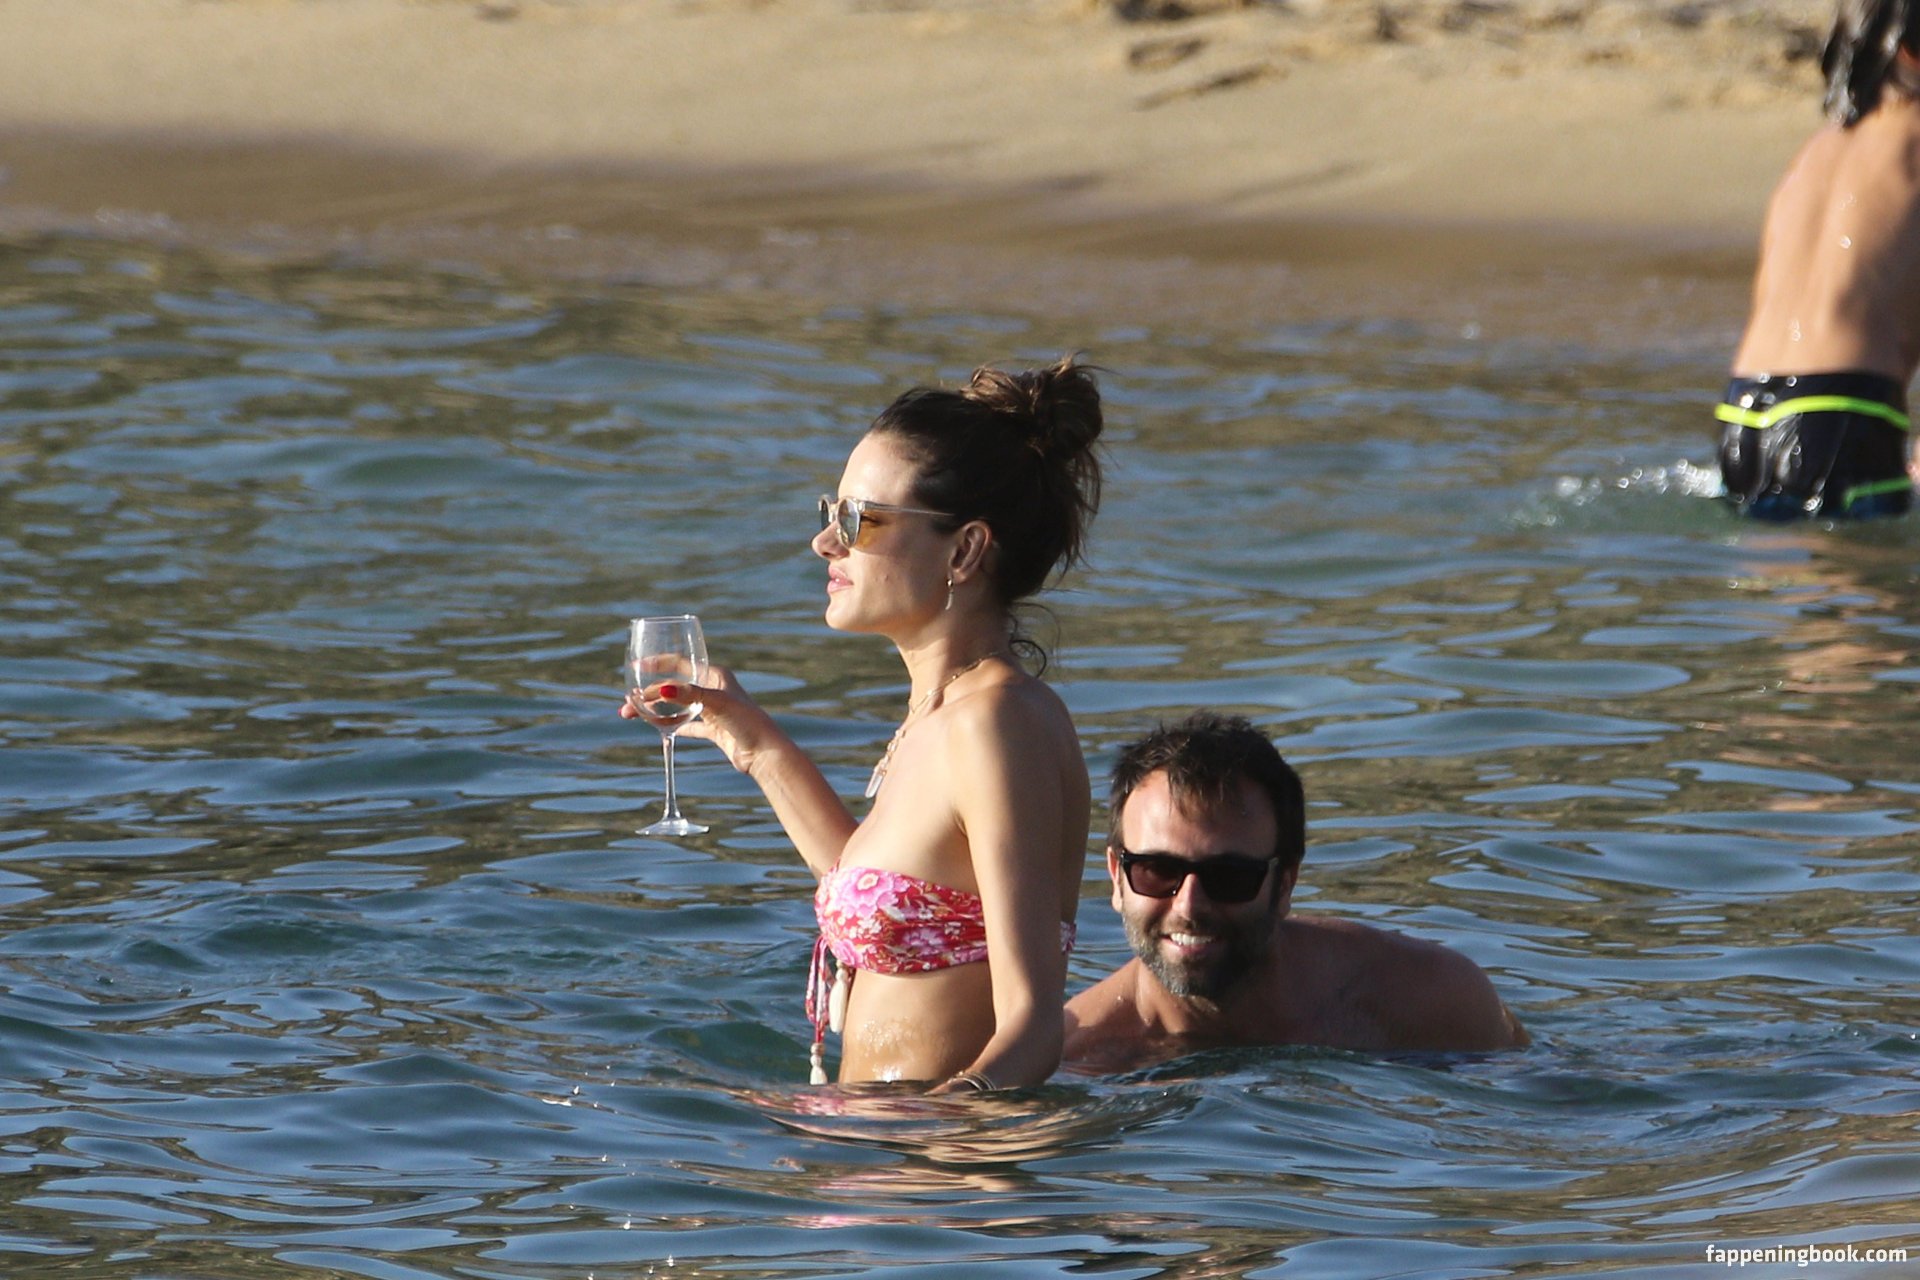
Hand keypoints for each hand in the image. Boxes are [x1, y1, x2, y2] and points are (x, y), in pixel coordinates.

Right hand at [618, 663, 774, 774]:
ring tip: (632, 715)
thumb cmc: (747, 722)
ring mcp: (712, 710)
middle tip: (628, 701)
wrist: (764, 753)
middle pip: (674, 686)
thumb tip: (661, 689)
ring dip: (655, 710)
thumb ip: (689, 695)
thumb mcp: (718, 703)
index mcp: (716, 675)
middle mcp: (713, 689)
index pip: (681, 663)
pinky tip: (656, 728)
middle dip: (649, 693)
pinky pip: (686, 725)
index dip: (658, 663)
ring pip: (676, 706)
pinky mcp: (713, 730)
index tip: (636, 666)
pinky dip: (671, 726)